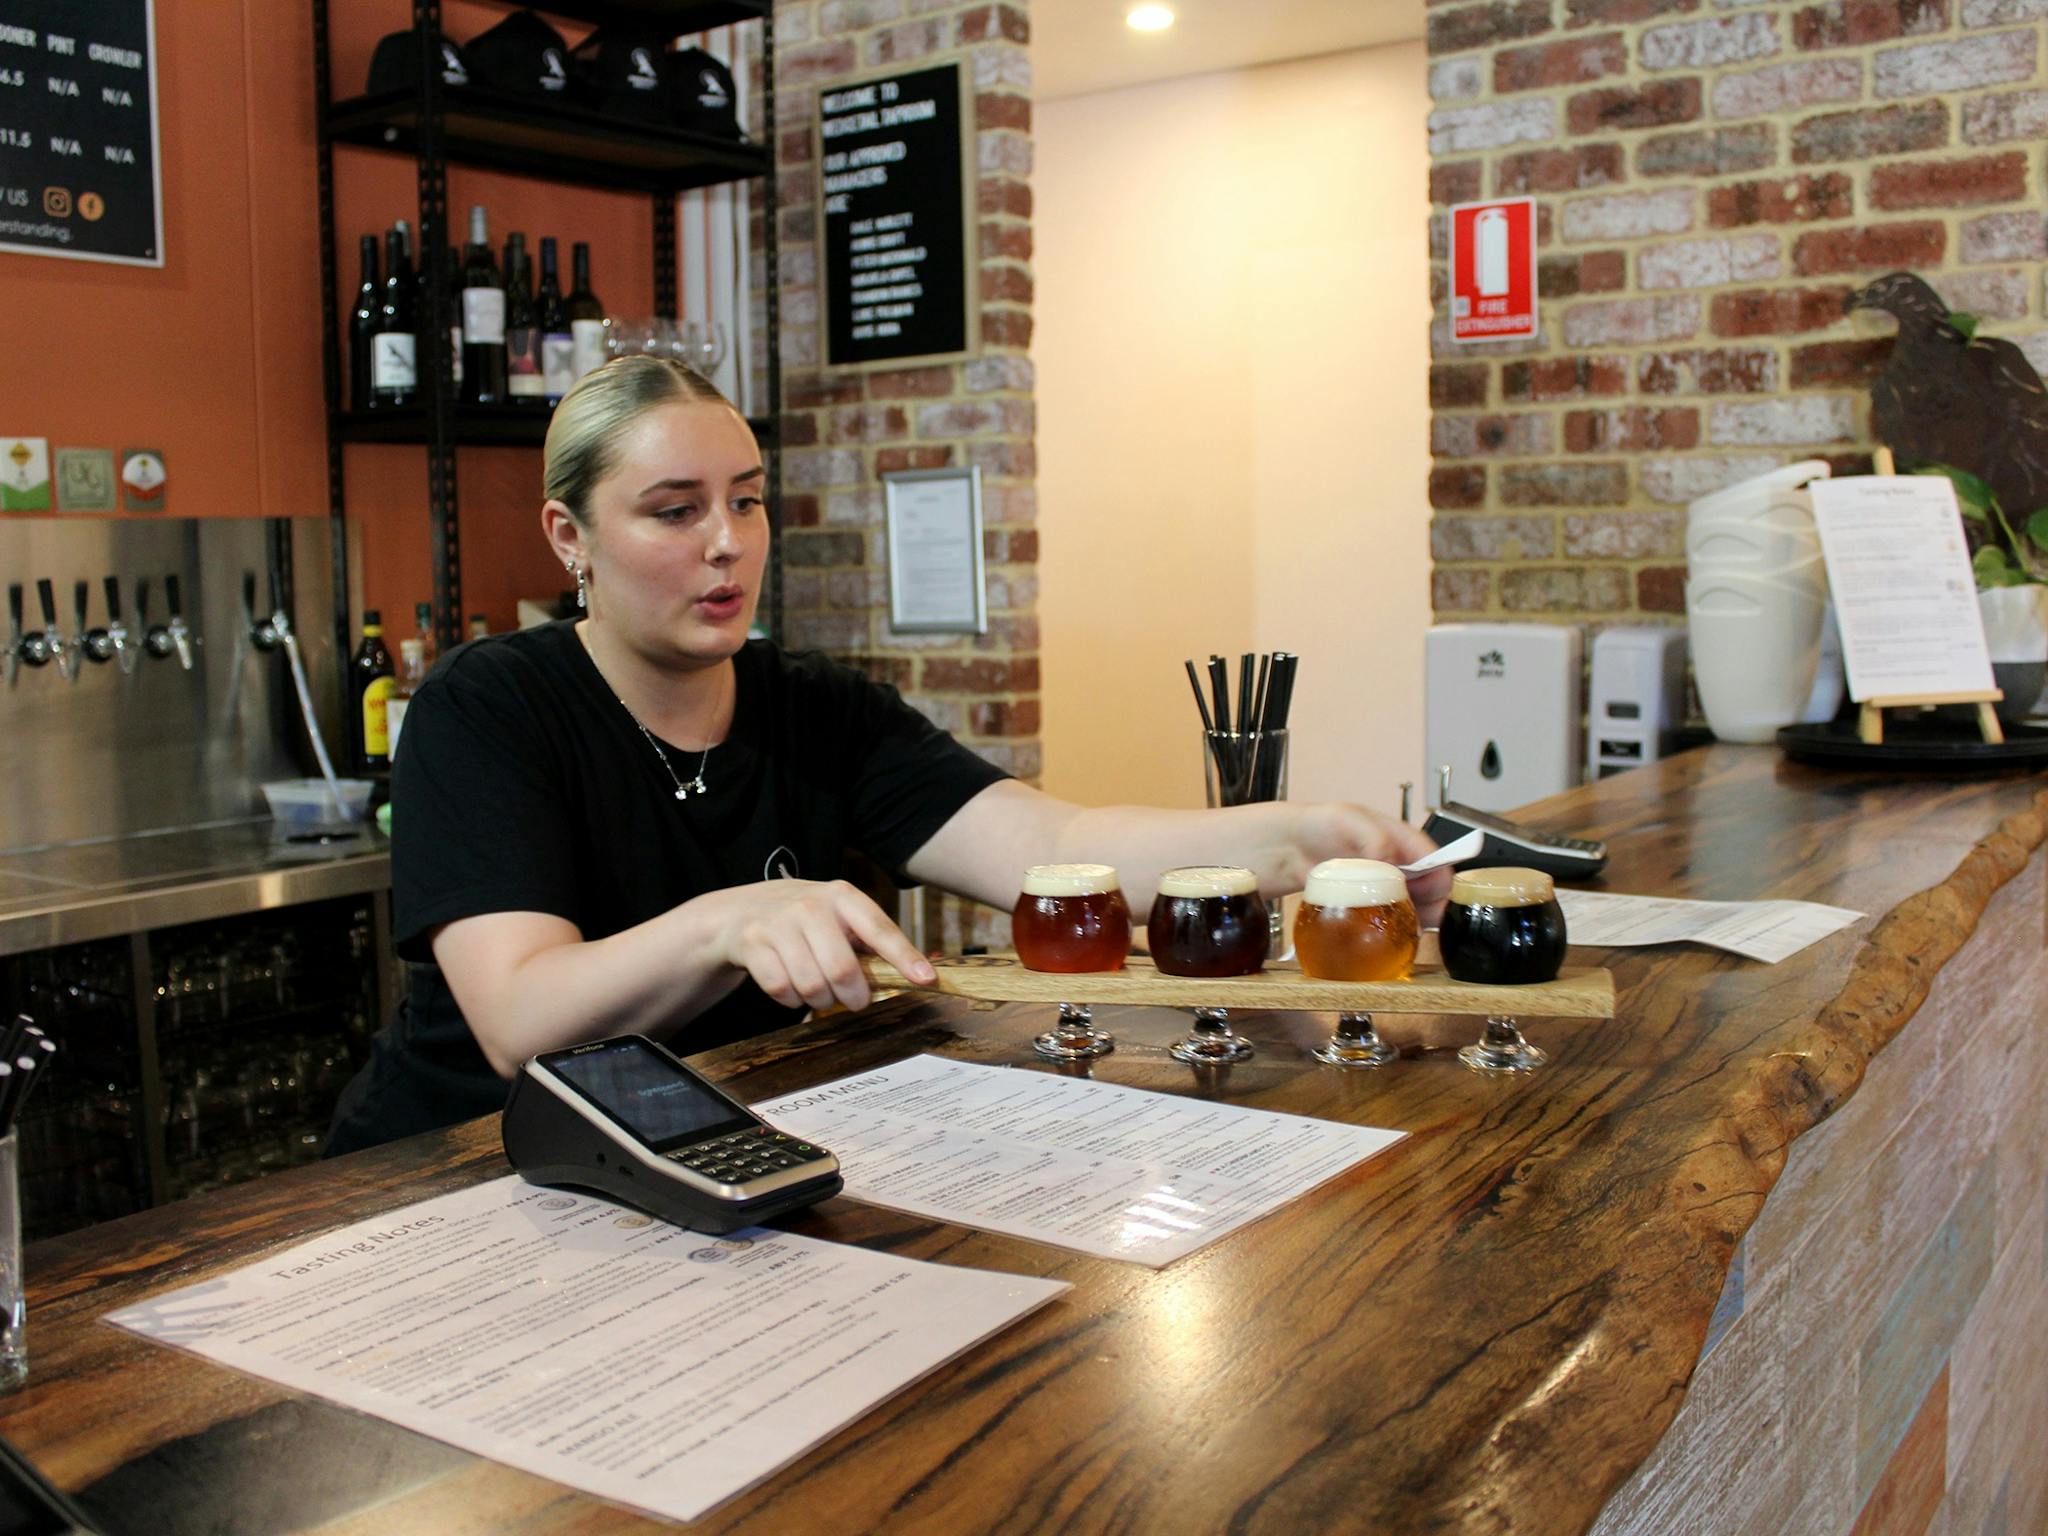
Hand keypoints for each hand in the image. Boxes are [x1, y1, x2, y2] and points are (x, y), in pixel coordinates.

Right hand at [704, 879, 935, 1013]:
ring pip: (812, 987)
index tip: (926, 979)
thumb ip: (870, 942)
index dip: (904, 957)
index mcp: (843, 897)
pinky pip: (782, 991)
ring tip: (819, 990)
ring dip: (820, 1001)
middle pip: (842, 971)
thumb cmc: (805, 920)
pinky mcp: (752, 943)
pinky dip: (791, 1000)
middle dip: (853, 997)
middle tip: (854, 1000)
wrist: (741, 911)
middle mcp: (811, 905)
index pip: (880, 929)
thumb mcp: (838, 918)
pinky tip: (792, 987)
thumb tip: (917, 974)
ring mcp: (779, 923)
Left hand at [1293, 804, 1452, 926]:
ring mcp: (1386, 888)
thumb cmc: (1321, 825)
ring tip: (1395, 929)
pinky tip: (1379, 934)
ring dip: (1410, 922)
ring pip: (1414, 910)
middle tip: (1411, 920)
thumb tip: (1390, 858)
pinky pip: (1390, 921)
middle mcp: (1401, 867)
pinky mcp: (1370, 906)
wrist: (1291, 848)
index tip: (1427, 897)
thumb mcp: (1348, 821)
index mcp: (1405, 842)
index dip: (1440, 882)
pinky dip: (1389, 930)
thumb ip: (1374, 837)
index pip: (1438, 864)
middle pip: (1432, 893)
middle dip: (1429, 908)